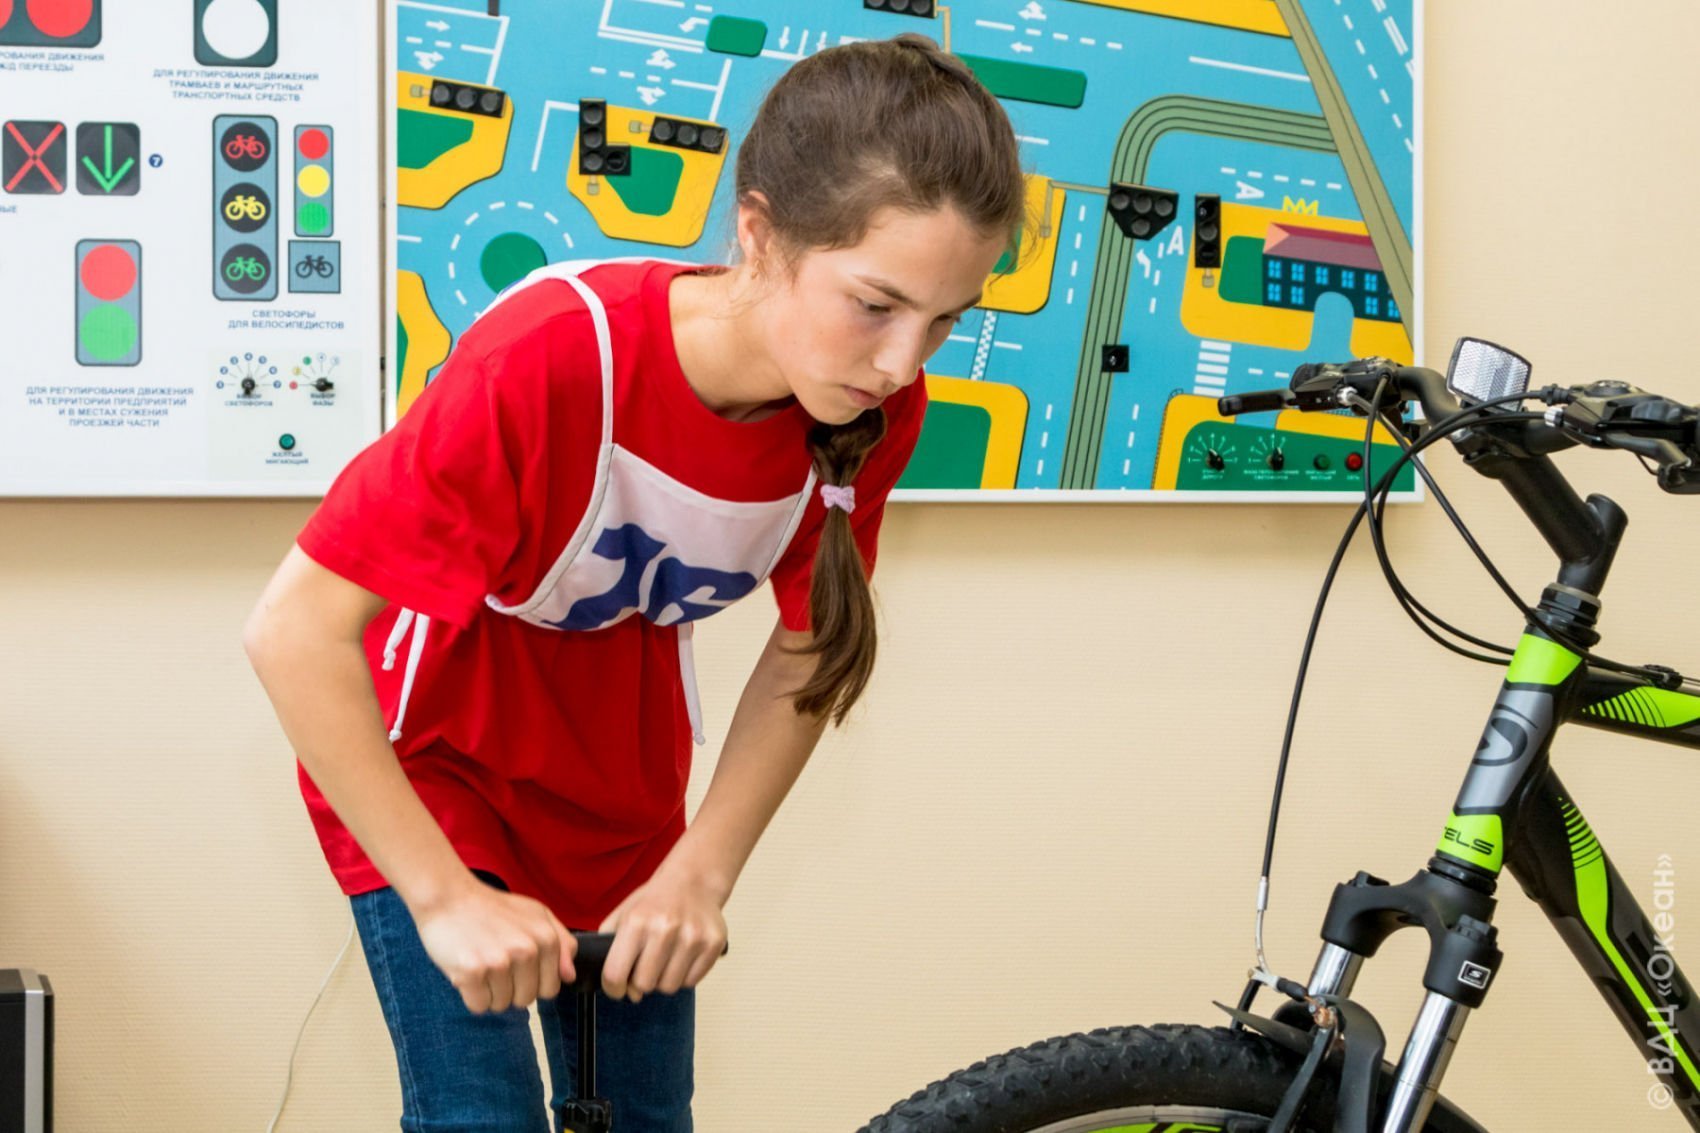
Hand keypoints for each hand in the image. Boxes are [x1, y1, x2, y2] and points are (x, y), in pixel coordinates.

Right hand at [414, 875, 577, 1013]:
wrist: (448, 897)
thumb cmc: (492, 908)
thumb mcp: (536, 914)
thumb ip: (561, 943)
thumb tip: (569, 976)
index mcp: (546, 938)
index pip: (550, 989)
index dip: (531, 982)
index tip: (516, 965)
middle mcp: (527, 950)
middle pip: (525, 1000)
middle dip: (510, 989)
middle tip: (495, 963)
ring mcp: (500, 961)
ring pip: (501, 1005)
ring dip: (489, 991)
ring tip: (481, 963)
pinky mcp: (472, 971)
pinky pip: (479, 1006)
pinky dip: (471, 995)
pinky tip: (467, 969)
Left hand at [597, 867, 727, 1002]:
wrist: (693, 881)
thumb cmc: (655, 901)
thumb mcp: (623, 915)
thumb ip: (610, 950)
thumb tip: (624, 990)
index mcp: (637, 921)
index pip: (615, 974)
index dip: (613, 988)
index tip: (617, 988)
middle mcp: (665, 929)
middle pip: (644, 985)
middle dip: (641, 980)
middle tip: (646, 965)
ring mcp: (692, 937)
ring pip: (669, 987)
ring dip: (664, 979)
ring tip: (665, 959)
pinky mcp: (713, 944)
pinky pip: (691, 982)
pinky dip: (684, 976)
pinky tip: (682, 957)